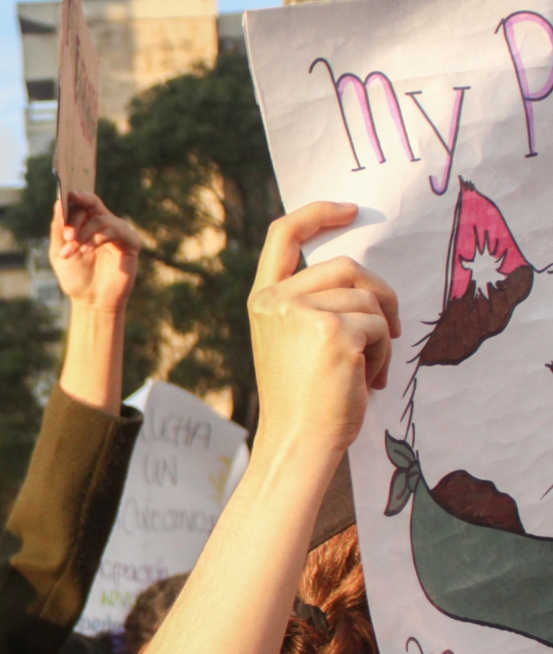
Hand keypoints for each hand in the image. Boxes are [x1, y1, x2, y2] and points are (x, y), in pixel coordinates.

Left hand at [50, 191, 139, 315]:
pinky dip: (98, 238)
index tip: (65, 195)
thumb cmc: (76, 277)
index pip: (81, 201)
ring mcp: (118, 231)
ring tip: (72, 252)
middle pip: (92, 204)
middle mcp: (104, 222)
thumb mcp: (59, 252)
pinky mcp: (130, 242)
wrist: (91, 302)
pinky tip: (87, 250)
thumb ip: (58, 229)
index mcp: (87, 222)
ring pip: (101, 219)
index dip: (73, 198)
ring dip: (84, 234)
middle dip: (76, 219)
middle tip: (67, 236)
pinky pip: (116, 231)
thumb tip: (58, 202)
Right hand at [247, 202, 400, 461]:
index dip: (318, 214)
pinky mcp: (333, 332)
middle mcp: (276, 301)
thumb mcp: (294, 341)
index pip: (284, 235)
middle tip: (389, 329)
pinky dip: (383, 354)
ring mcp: (302, 314)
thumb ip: (312, 304)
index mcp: (264, 300)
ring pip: (367, 297)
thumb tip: (363, 279)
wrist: (297, 441)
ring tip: (368, 369)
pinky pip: (378, 325)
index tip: (350, 211)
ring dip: (380, 333)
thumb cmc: (302, 400)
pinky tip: (367, 381)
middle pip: (346, 265)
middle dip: (379, 293)